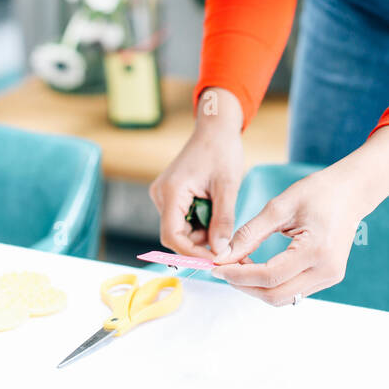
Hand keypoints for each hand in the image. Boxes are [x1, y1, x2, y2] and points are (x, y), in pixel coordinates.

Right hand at [148, 87, 243, 259]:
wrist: (216, 128)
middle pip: (176, 235)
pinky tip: (215, 213)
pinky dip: (201, 223)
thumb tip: (220, 251)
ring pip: (181, 229)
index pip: (172, 236)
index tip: (215, 259)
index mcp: (171, 192)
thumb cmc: (222, 150)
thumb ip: (223, 219)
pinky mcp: (171, 195)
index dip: (192, 253)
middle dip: (201, 243)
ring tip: (224, 221)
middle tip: (227, 242)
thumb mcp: (228, 186)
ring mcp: (164, 195)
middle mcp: (161, 195)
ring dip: (203, 232)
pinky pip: (183, 219)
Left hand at [212, 158, 367, 305]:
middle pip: (275, 295)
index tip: (216, 266)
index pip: (270, 276)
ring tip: (238, 265)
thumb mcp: (279, 206)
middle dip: (244, 285)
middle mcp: (326, 271)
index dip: (239, 275)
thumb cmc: (318, 192)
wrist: (352, 192)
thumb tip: (224, 255)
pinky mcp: (327, 278)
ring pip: (283, 297)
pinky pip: (293, 290)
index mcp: (316, 250)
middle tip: (223, 268)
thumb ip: (250, 233)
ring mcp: (330, 278)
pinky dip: (270, 283)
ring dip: (256, 287)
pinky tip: (256, 267)